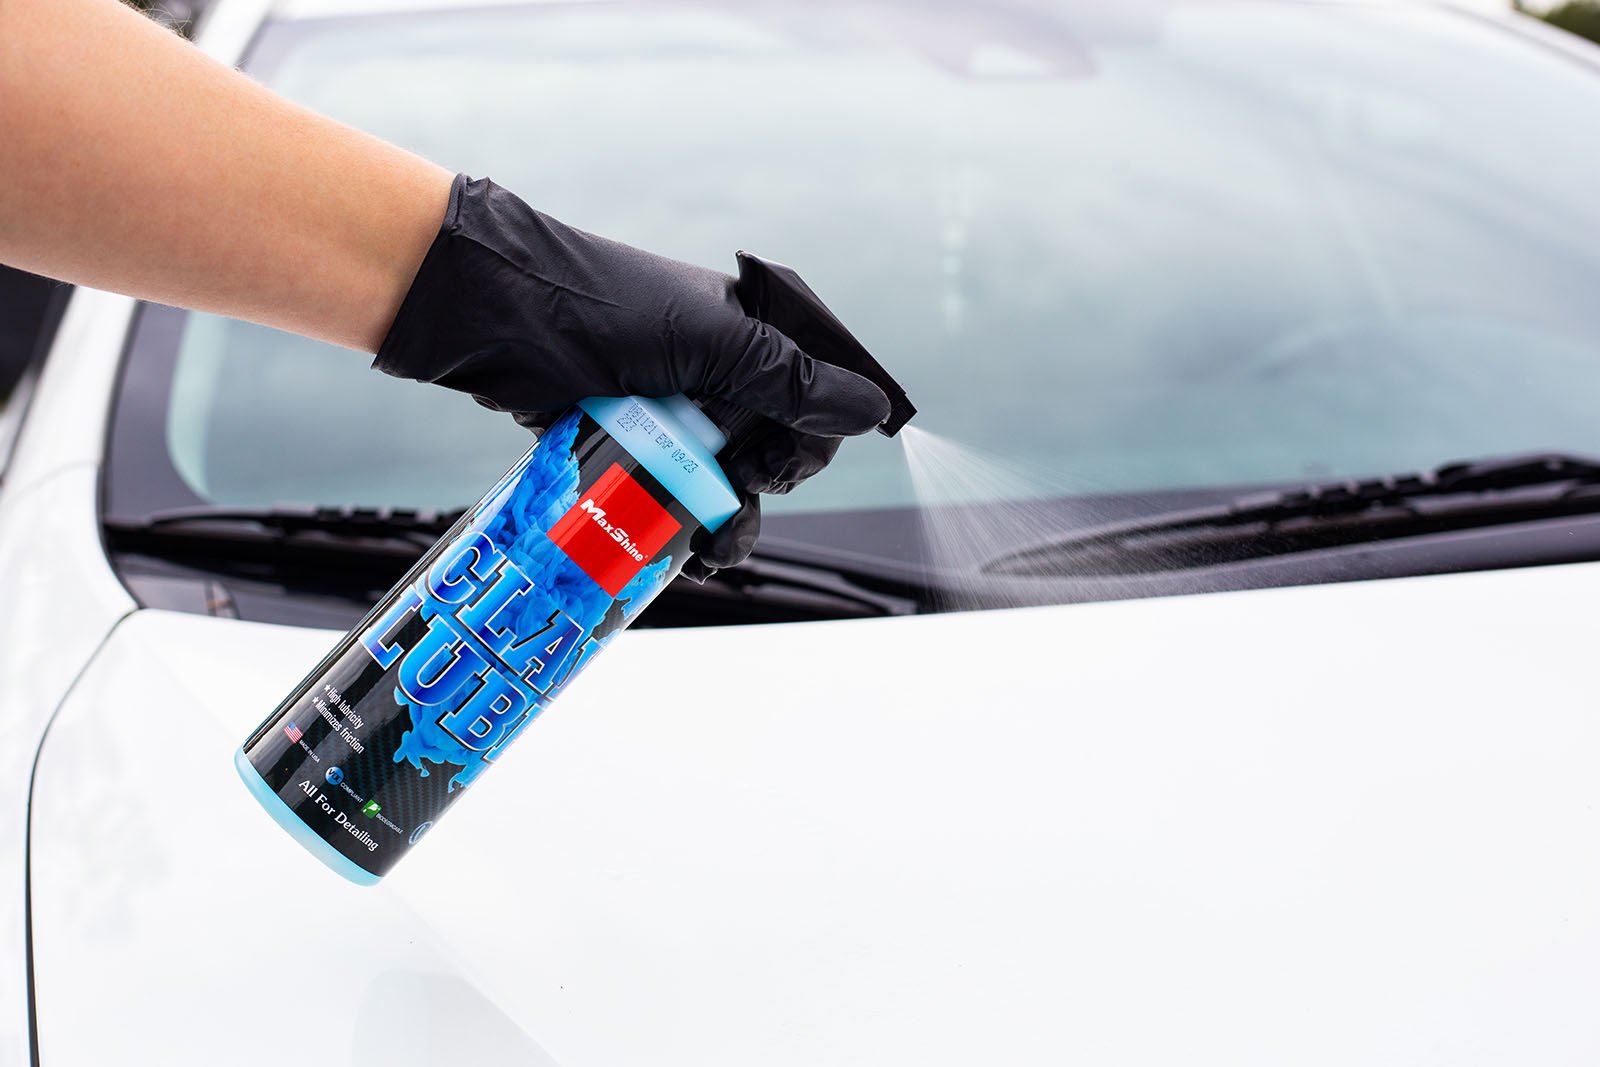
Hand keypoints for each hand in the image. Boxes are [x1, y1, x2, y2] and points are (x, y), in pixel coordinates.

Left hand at [376, 174, 889, 575]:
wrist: (486, 314)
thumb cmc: (593, 310)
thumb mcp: (704, 345)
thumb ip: (789, 382)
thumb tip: (872, 410)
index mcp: (746, 329)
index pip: (813, 397)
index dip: (806, 443)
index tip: (772, 466)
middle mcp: (716, 369)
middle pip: (773, 449)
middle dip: (764, 488)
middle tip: (734, 489)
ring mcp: (671, 408)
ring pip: (724, 482)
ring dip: (726, 524)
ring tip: (708, 552)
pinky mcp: (628, 440)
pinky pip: (673, 494)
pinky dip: (680, 529)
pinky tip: (678, 555)